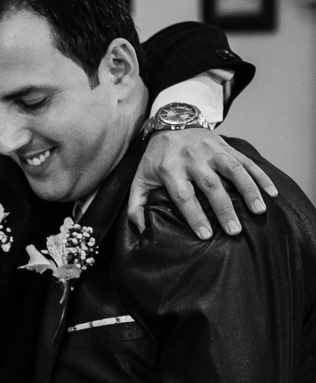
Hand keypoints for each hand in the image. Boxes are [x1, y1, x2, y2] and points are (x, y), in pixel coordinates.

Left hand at [130, 128, 276, 238]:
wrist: (172, 122)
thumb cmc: (155, 159)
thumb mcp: (139, 180)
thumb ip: (136, 206)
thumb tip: (143, 230)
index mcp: (169, 169)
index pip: (184, 196)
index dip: (195, 215)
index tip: (205, 235)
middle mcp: (192, 158)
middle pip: (210, 185)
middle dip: (223, 209)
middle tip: (233, 231)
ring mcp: (212, 150)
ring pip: (233, 170)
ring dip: (248, 191)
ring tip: (258, 211)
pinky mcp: (227, 146)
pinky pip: (246, 161)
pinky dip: (260, 176)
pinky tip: (271, 193)